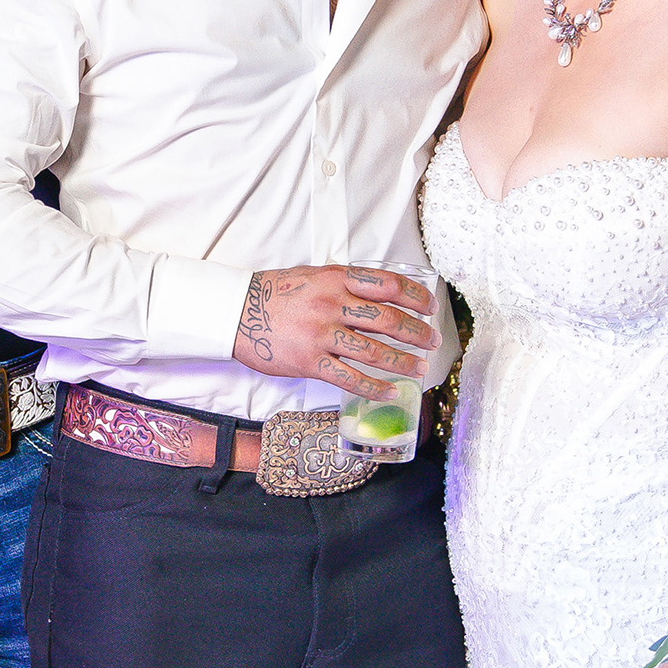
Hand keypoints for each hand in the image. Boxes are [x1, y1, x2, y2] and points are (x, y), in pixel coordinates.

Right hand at [232, 264, 439, 388]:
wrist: (235, 312)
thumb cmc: (273, 293)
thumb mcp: (312, 275)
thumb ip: (343, 283)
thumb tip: (377, 292)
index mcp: (336, 279)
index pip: (389, 285)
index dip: (416, 296)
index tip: (430, 306)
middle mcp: (332, 304)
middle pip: (388, 320)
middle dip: (417, 333)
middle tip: (432, 341)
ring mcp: (321, 334)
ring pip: (374, 351)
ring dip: (402, 362)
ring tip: (419, 369)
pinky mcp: (309, 361)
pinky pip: (349, 377)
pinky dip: (374, 387)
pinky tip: (390, 392)